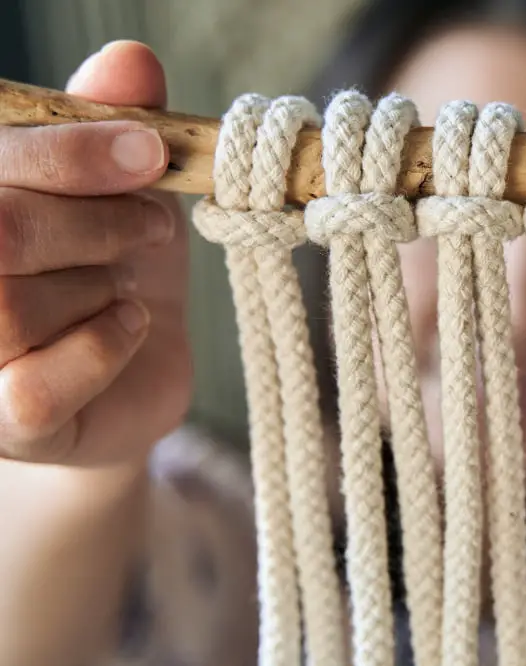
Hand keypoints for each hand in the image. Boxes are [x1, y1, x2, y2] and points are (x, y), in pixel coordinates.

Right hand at [0, 41, 190, 466]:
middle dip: (97, 222)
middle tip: (154, 225)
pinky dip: (102, 347)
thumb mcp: (119, 189)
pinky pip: (34, 388)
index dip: (71, 153)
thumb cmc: (111, 265)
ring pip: (8, 309)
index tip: (150, 153)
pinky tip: (128, 326)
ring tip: (127, 284)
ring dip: (99, 286)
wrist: (129, 369)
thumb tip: (130, 60)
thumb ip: (111, 126)